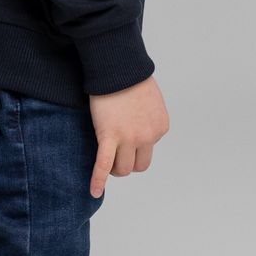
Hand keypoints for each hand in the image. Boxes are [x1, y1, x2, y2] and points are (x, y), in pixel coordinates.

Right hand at [88, 74, 168, 197]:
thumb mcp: (149, 98)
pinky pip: (104, 165)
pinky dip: (98, 180)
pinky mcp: (109, 136)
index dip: (136, 141)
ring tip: (106, 161)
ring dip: (115, 168)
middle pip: (139, 164)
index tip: (126, 127)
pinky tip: (94, 190)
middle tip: (116, 152)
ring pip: (123, 168)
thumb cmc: (129, 76)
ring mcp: (129, 138)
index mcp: (160, 127)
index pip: (149, 147)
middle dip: (127, 161)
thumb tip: (138, 125)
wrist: (116, 65)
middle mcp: (148, 136)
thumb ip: (147, 116)